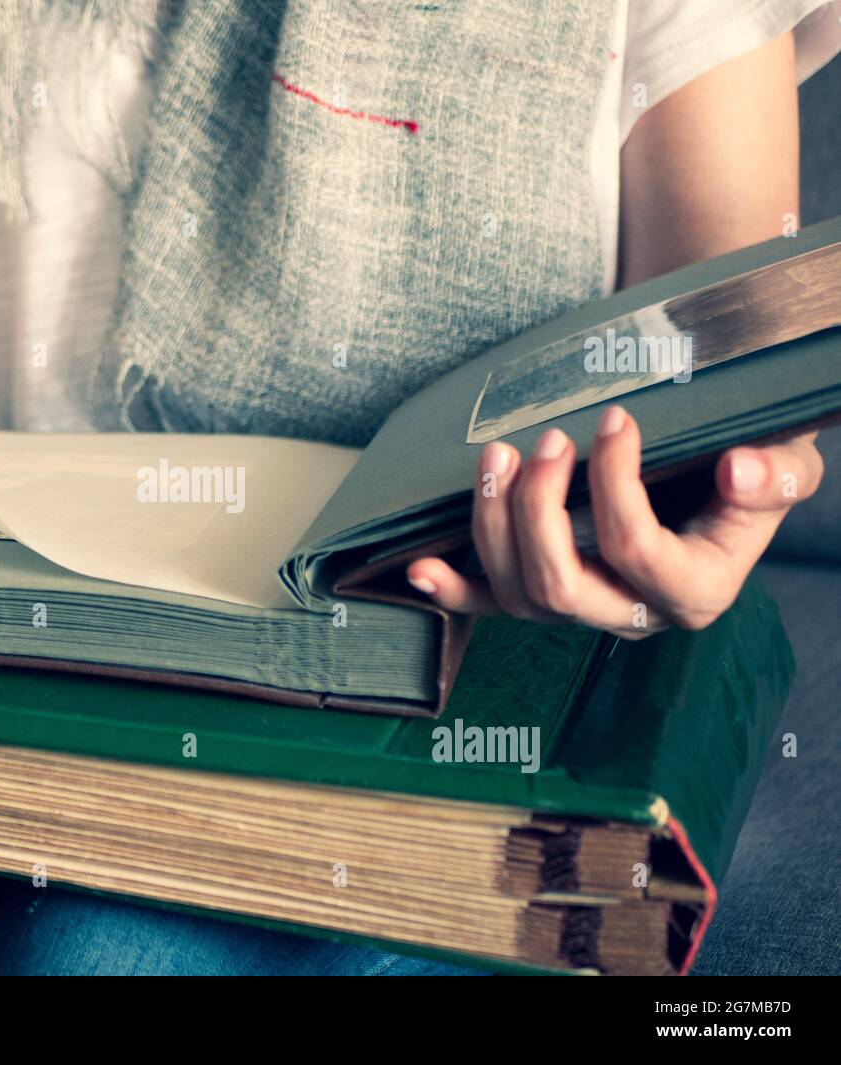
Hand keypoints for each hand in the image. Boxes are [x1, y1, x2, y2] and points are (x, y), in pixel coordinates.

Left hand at [406, 406, 823, 638]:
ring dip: (494, 523)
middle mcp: (632, 613)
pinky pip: (488, 607)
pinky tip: (419, 566)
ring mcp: (581, 609)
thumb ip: (777, 474)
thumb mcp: (786, 464)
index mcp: (695, 591)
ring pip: (518, 592)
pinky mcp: (543, 595)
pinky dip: (451, 590)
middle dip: (539, 510)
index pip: (636, 549)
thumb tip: (739, 469)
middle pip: (560, 585)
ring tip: (495, 455)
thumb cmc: (752, 469)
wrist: (724, 480)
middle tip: (544, 441)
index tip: (612, 419)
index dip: (615, 483)